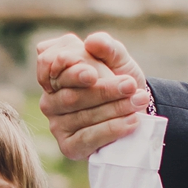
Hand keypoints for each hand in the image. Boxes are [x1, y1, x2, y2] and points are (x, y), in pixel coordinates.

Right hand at [37, 31, 150, 159]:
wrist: (136, 108)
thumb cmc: (120, 78)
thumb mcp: (119, 59)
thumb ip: (107, 47)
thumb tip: (92, 42)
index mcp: (55, 71)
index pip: (48, 66)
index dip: (69, 71)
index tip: (92, 74)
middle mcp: (50, 99)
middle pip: (70, 95)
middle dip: (103, 91)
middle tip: (130, 85)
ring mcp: (57, 124)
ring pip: (82, 116)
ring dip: (114, 108)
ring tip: (139, 101)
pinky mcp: (68, 146)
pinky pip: (88, 138)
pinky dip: (112, 129)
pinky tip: (131, 122)